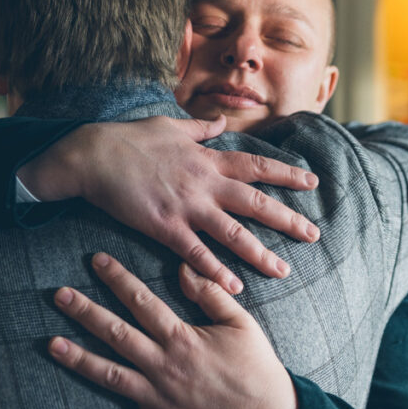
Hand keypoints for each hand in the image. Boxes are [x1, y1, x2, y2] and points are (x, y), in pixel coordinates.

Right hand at [19, 115, 319, 293]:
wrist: (93, 156)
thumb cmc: (129, 139)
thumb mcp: (170, 125)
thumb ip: (200, 128)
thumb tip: (221, 122)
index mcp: (207, 159)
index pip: (256, 166)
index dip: (286, 174)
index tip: (311, 182)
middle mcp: (204, 183)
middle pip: (255, 202)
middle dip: (287, 219)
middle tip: (314, 234)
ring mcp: (185, 206)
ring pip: (232, 232)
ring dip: (260, 253)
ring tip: (283, 270)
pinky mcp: (164, 226)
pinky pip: (195, 253)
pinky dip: (215, 270)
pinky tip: (233, 286)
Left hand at [49, 253, 299, 408]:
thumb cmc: (258, 369)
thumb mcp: (241, 324)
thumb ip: (210, 296)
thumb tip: (183, 268)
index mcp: (183, 339)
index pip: (142, 302)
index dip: (118, 279)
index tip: (97, 261)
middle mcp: (165, 368)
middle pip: (117, 335)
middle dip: (86, 313)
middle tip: (59, 296)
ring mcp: (159, 400)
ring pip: (111, 377)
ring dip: (79, 361)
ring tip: (52, 344)